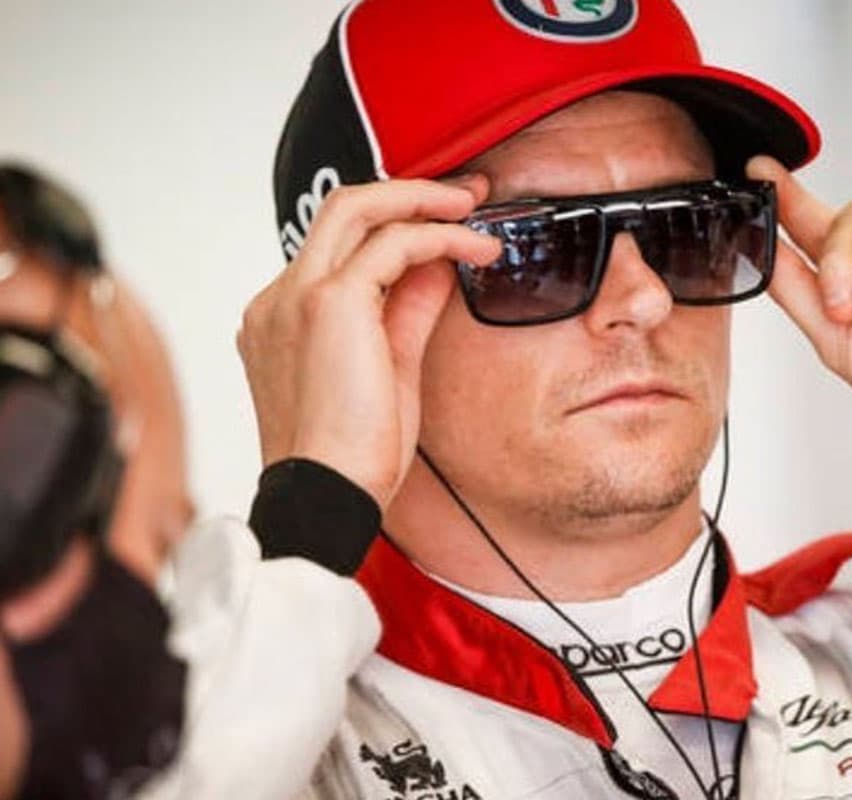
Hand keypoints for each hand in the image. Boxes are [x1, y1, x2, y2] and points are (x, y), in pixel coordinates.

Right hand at [237, 177, 500, 507]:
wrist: (325, 499)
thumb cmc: (349, 458)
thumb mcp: (391, 370)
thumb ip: (408, 311)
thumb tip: (438, 267)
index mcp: (282, 319)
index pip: (338, 247)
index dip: (396, 225)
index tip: (443, 224)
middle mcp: (280, 300)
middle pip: (341, 209)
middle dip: (410, 193)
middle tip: (466, 196)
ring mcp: (295, 297)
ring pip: (358, 208)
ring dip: (424, 202)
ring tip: (475, 211)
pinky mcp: (328, 303)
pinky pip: (391, 245)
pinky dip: (438, 237)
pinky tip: (475, 248)